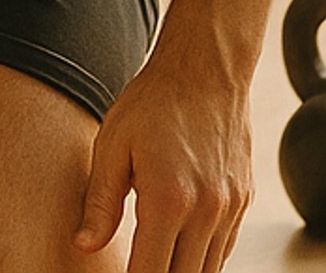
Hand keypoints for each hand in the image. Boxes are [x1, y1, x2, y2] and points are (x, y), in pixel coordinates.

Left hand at [75, 57, 250, 270]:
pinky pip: (223, 250)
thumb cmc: (150, 105)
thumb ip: (99, 202)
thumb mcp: (111, 146)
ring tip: (152, 262)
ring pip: (207, 270)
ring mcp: (229, 211)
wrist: (203, 73)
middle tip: (133, 267)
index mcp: (168, 201)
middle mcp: (206, 213)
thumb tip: (83, 246)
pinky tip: (179, 249)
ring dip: (180, 272)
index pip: (151, 272)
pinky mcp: (242, 204)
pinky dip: (201, 258)